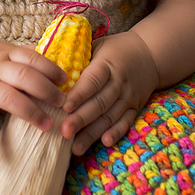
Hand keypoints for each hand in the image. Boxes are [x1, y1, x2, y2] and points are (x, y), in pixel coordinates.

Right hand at [0, 42, 68, 159]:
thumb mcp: (7, 52)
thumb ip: (29, 56)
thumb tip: (62, 60)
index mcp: (8, 55)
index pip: (32, 58)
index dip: (50, 69)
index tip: (65, 80)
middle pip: (23, 76)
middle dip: (46, 90)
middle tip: (63, 104)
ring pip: (8, 98)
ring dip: (30, 112)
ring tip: (47, 125)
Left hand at [60, 31, 158, 154]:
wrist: (149, 54)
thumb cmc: (115, 50)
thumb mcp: (97, 46)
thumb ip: (77, 57)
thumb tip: (45, 63)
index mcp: (107, 64)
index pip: (92, 81)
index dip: (79, 95)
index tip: (64, 106)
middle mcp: (119, 82)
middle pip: (99, 102)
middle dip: (81, 119)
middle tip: (64, 132)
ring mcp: (128, 97)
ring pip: (110, 117)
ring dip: (93, 133)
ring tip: (75, 147)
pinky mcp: (135, 108)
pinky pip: (125, 122)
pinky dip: (116, 133)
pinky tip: (104, 142)